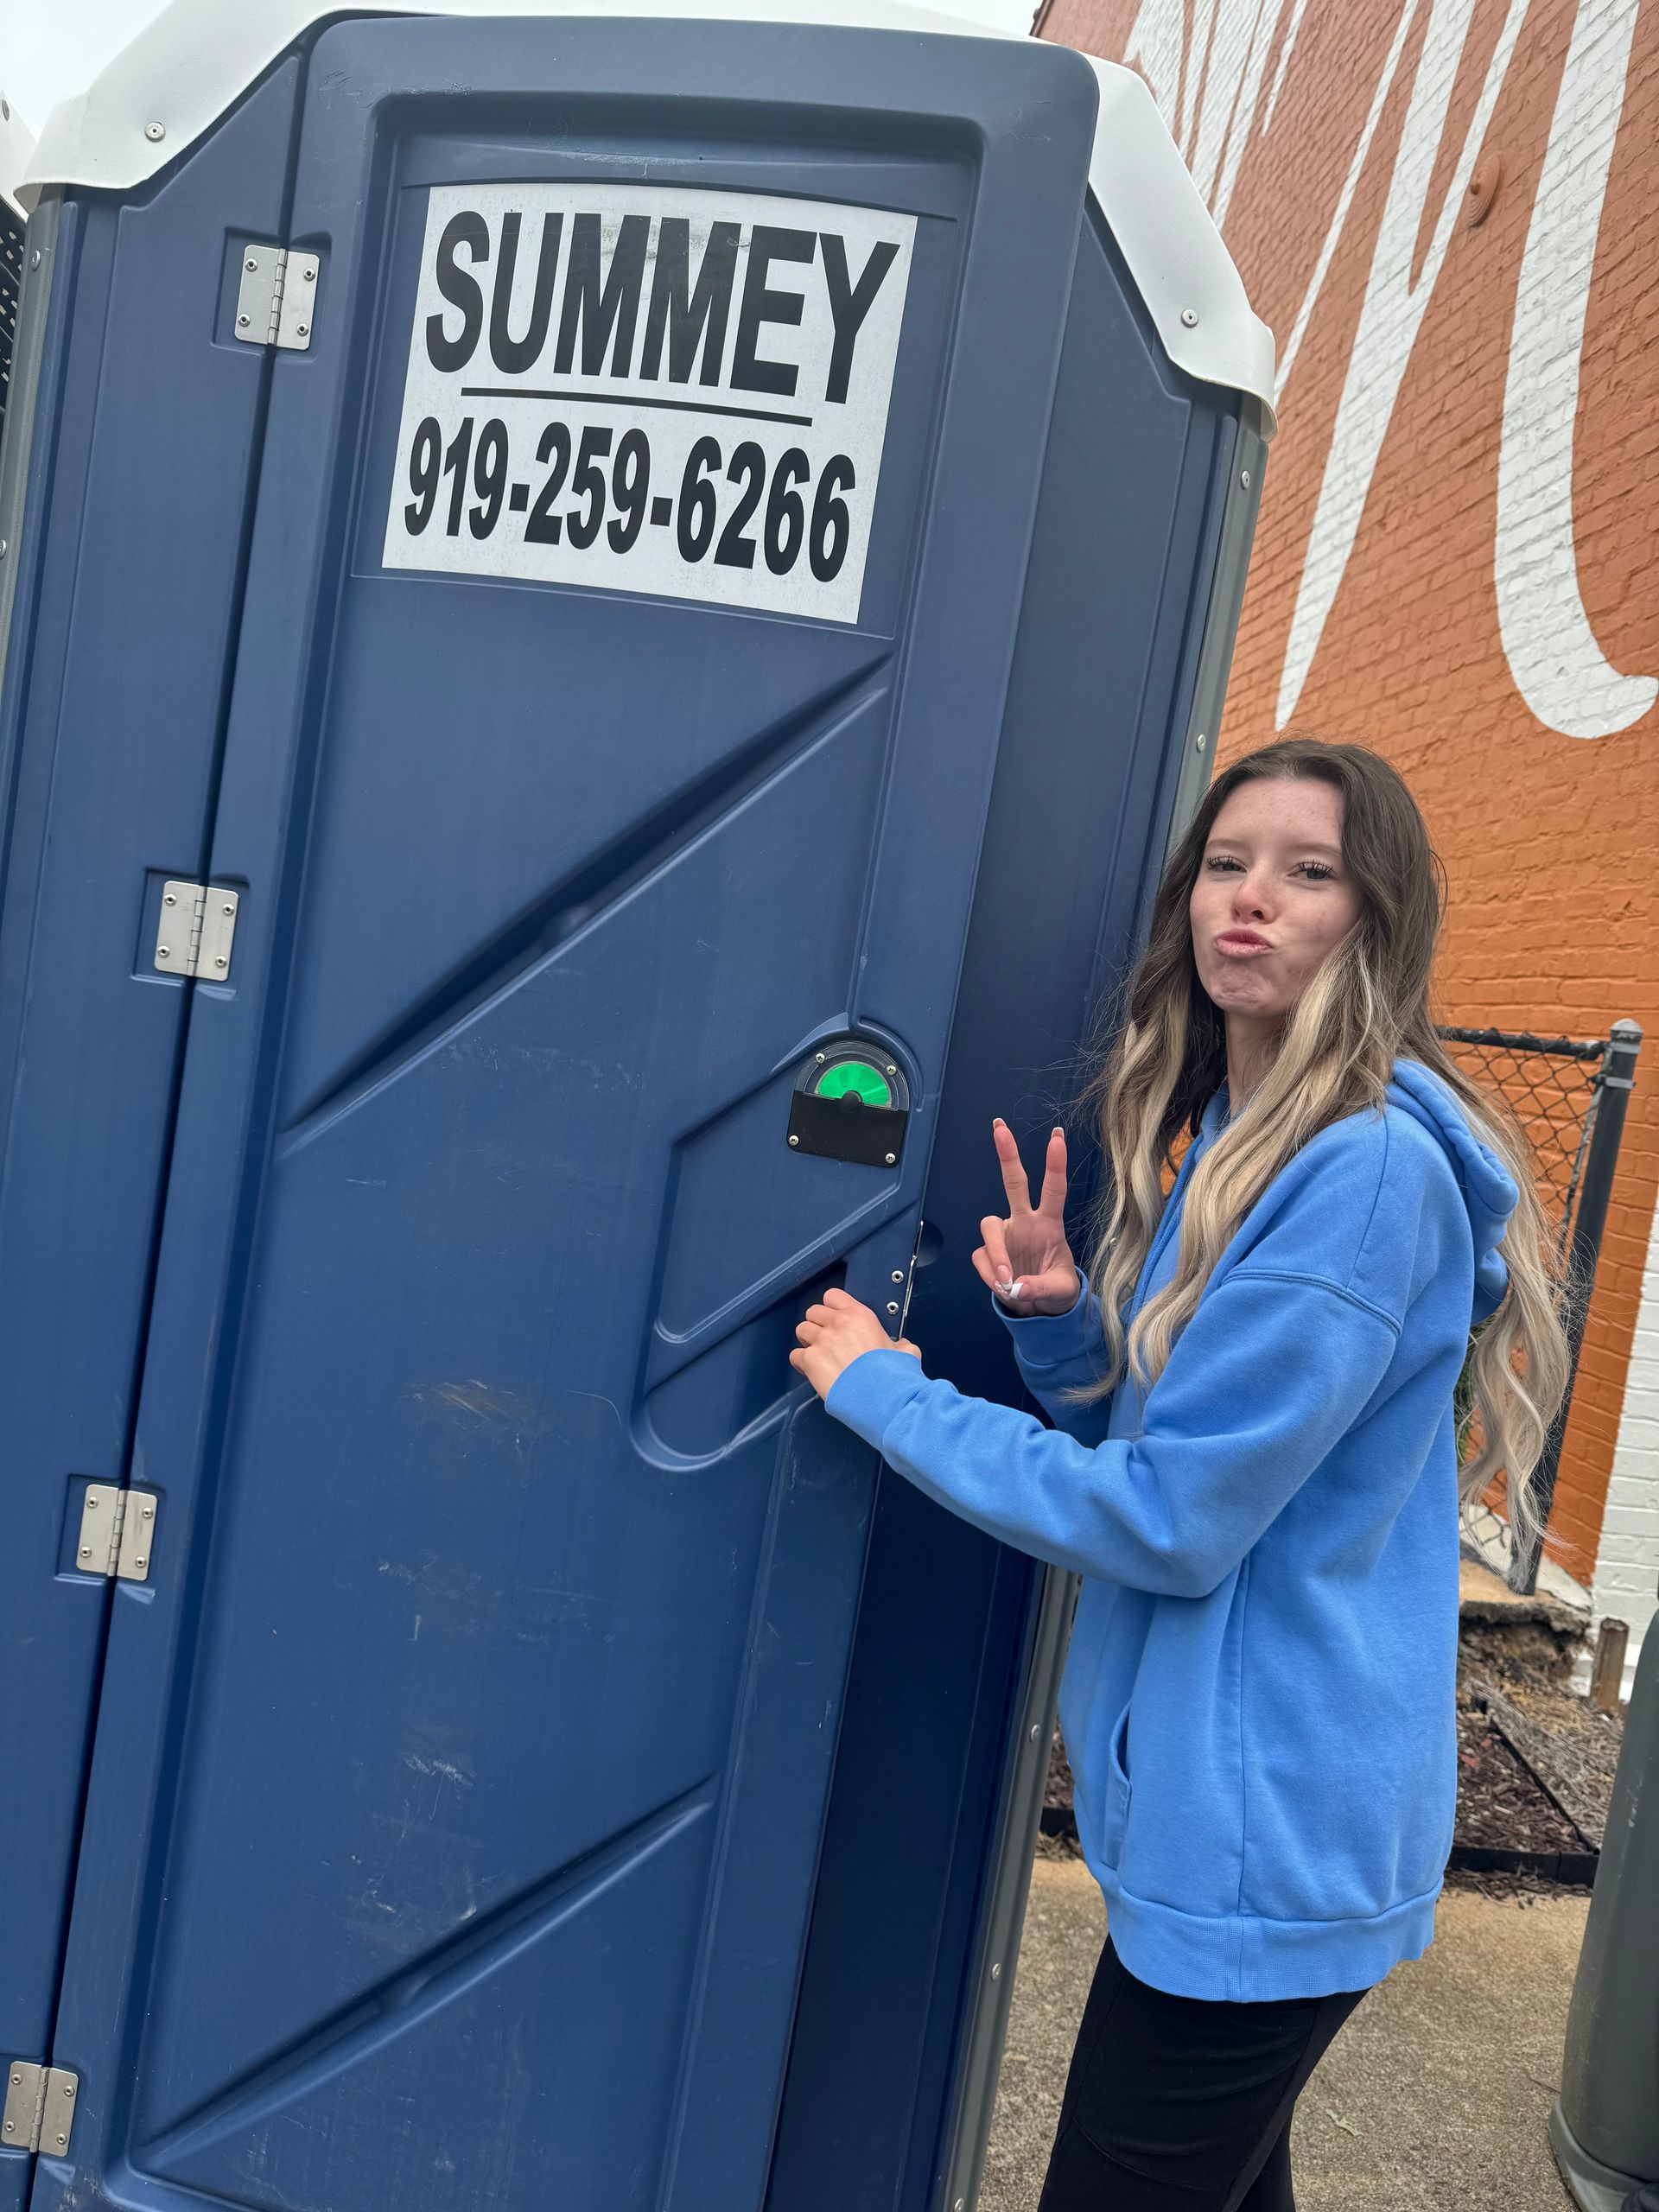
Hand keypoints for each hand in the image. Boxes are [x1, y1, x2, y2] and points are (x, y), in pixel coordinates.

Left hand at [791, 1287, 920, 1401]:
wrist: (880, 1395)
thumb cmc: (891, 1375)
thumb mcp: (906, 1351)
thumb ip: (900, 1344)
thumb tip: (902, 1347)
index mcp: (859, 1316)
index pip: (833, 1296)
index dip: (831, 1307)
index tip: (835, 1317)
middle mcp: (837, 1324)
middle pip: (813, 1312)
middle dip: (817, 1324)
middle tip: (826, 1339)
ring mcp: (822, 1341)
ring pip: (801, 1330)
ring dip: (808, 1341)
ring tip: (818, 1354)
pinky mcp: (811, 1360)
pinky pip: (796, 1355)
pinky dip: (801, 1362)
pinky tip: (811, 1370)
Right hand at [973, 1120, 1079, 1317]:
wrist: (1040, 1308)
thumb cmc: (1057, 1290)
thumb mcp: (1061, 1292)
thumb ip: (1041, 1288)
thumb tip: (1016, 1287)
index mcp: (1050, 1224)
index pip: (1054, 1190)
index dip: (1055, 1165)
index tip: (1057, 1138)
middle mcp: (1025, 1222)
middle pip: (1014, 1182)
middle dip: (1007, 1155)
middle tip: (999, 1127)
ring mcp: (1005, 1235)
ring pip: (989, 1226)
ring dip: (997, 1253)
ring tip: (1007, 1280)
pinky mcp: (988, 1252)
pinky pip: (981, 1258)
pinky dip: (990, 1274)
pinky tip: (1004, 1287)